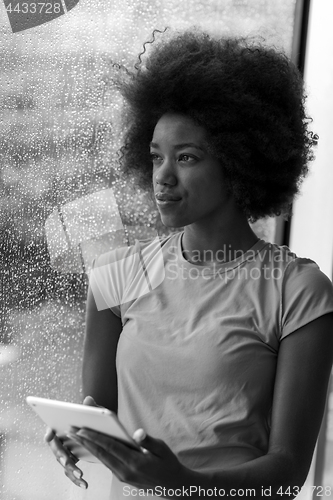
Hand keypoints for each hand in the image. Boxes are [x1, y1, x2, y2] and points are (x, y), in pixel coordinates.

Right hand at [44, 395, 98, 488]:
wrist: (96, 427)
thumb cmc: (91, 418)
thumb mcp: (92, 412)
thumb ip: (90, 407)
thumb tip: (88, 400)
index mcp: (61, 427)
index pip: (52, 429)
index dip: (50, 432)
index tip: (49, 435)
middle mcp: (60, 440)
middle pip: (56, 449)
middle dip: (62, 455)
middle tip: (68, 461)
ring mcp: (64, 452)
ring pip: (63, 463)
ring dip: (71, 470)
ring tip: (80, 474)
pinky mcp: (70, 461)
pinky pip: (70, 472)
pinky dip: (76, 479)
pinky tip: (84, 484)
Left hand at [67, 427, 188, 491]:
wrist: (172, 485)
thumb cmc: (168, 463)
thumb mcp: (163, 449)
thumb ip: (148, 441)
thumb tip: (137, 432)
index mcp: (135, 462)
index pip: (110, 447)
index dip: (95, 437)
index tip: (82, 428)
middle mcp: (125, 471)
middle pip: (101, 453)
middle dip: (85, 441)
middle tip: (71, 430)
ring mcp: (122, 475)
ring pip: (101, 459)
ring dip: (88, 447)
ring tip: (76, 436)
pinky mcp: (122, 477)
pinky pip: (106, 463)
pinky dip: (97, 453)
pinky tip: (90, 446)